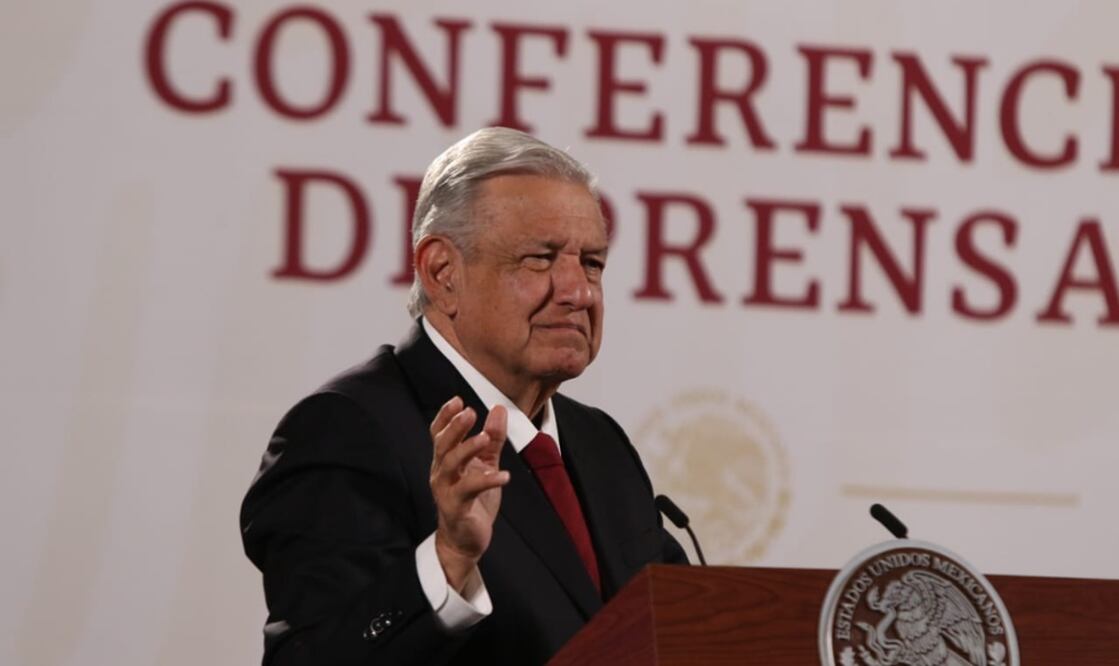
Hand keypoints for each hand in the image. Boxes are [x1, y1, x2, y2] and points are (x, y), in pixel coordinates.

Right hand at [429, 397, 509, 591]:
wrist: (465, 541)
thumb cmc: (473, 501)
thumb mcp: (486, 465)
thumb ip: (492, 439)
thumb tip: (499, 409)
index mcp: (446, 461)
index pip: (439, 434)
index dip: (445, 417)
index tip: (457, 400)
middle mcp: (441, 473)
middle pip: (442, 445)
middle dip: (454, 428)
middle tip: (469, 412)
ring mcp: (446, 490)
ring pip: (450, 464)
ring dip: (467, 449)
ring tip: (484, 438)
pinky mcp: (456, 508)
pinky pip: (468, 491)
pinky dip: (486, 481)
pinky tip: (503, 476)